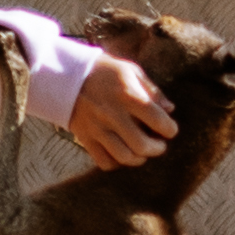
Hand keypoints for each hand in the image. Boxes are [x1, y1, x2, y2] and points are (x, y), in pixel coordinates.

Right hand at [67, 57, 175, 171]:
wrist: (64, 75)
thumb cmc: (103, 71)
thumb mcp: (130, 71)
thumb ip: (152, 90)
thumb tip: (170, 109)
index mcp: (127, 95)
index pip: (157, 119)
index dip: (170, 129)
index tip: (170, 129)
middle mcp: (112, 114)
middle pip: (142, 145)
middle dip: (157, 149)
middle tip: (159, 144)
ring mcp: (97, 128)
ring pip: (124, 157)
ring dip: (139, 158)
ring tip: (142, 151)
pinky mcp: (85, 138)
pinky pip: (104, 161)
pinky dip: (117, 163)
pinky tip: (122, 153)